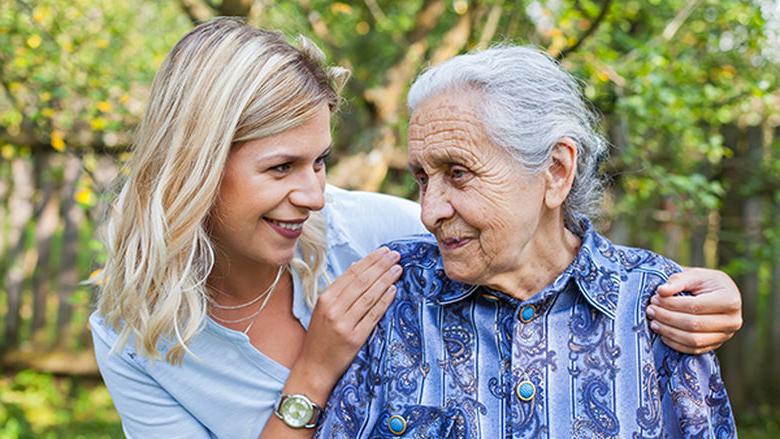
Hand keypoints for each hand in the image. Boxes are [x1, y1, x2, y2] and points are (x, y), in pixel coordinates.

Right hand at [285, 246, 401, 402]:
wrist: (313, 368)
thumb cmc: (320, 338)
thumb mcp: (323, 310)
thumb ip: (340, 290)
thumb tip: (358, 266)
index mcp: (325, 299)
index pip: (351, 274)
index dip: (369, 260)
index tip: (383, 252)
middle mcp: (333, 309)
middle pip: (362, 281)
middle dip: (381, 266)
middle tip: (395, 255)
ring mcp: (344, 324)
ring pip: (369, 296)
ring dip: (386, 280)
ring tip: (398, 269)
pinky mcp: (355, 338)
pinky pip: (373, 315)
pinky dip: (384, 301)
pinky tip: (393, 290)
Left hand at [646, 267, 741, 353]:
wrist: (718, 294)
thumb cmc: (705, 282)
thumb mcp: (694, 275)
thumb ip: (678, 281)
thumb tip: (661, 291)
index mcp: (730, 300)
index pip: (695, 306)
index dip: (672, 304)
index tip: (655, 298)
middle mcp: (732, 321)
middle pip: (693, 324)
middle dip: (667, 318)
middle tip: (650, 310)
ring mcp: (725, 336)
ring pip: (693, 340)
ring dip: (669, 332)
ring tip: (653, 322)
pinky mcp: (716, 345)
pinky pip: (694, 349)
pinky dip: (675, 343)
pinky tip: (662, 333)